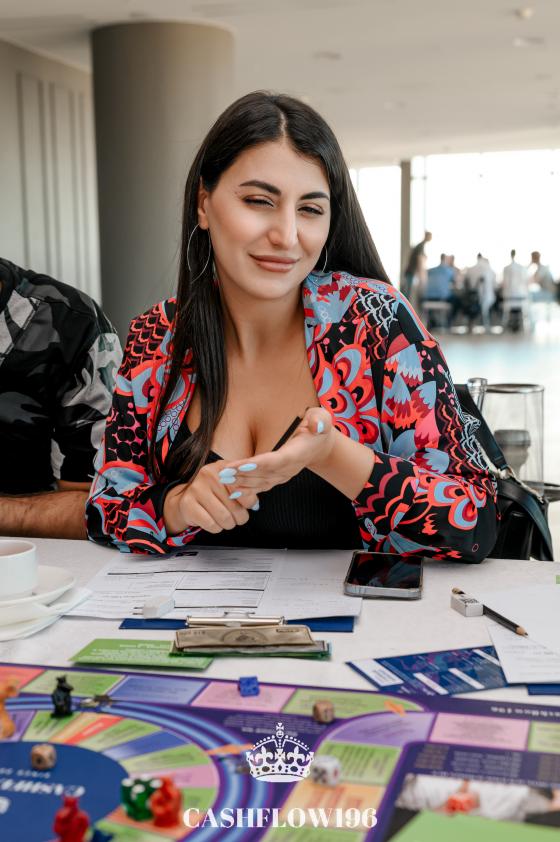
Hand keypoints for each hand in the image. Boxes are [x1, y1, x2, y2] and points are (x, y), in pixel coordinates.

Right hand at [163, 460, 258, 534]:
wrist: (187, 500)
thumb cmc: (213, 494)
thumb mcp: (229, 486)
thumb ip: (245, 491)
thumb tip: (254, 504)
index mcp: (222, 467)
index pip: (244, 489)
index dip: (248, 502)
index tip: (245, 506)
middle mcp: (208, 475)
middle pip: (235, 507)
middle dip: (239, 518)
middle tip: (236, 518)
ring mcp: (197, 489)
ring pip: (224, 518)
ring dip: (228, 524)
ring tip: (226, 521)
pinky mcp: (188, 504)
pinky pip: (211, 524)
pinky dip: (216, 528)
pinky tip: (214, 522)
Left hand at [219, 407, 334, 498]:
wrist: (318, 446)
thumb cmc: (316, 427)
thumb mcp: (322, 417)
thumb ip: (320, 420)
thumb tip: (316, 426)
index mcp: (299, 452)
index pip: (278, 460)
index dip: (260, 464)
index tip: (242, 465)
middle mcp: (290, 468)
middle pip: (265, 474)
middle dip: (244, 474)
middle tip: (224, 473)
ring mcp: (283, 475)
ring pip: (261, 482)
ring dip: (241, 482)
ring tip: (223, 479)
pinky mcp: (277, 478)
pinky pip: (262, 487)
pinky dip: (247, 490)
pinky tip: (232, 492)